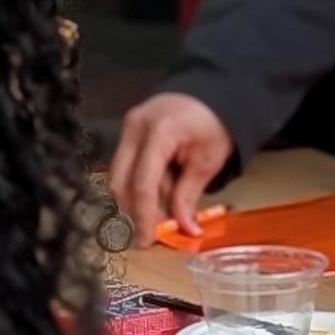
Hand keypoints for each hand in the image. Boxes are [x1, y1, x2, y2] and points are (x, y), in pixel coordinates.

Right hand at [110, 93, 234, 244]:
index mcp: (159, 131)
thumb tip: (185, 230)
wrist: (210, 93)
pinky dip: (141, 184)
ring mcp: (127, 127)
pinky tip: (163, 185)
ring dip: (141, 198)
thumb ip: (188, 196)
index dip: (144, 216)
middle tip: (156, 229)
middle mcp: (135, 127)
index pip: (143, 182)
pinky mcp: (127, 132)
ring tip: (169, 200)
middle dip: (136, 210)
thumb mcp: (206, 163)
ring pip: (120, 176)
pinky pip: (126, 166)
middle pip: (121, 181)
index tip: (147, 241)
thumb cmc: (214, 125)